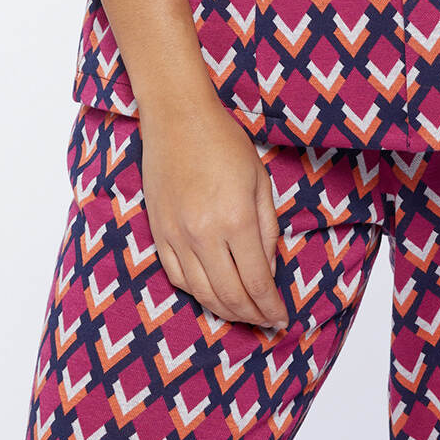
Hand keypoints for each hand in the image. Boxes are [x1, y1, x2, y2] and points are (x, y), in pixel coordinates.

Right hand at [138, 89, 290, 333]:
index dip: (270, 306)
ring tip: (243, 314)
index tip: (281, 317)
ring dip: (225, 311)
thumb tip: (267, 271)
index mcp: (235, 219)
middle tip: (265, 322)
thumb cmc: (224, 142)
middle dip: (251, 315)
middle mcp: (203, 234)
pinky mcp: (158, 233)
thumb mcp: (260, 181)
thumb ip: (266, 230)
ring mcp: (176, 236)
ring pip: (201, 293)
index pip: (256, 281)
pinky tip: (211, 295)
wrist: (178, 118)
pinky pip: (176, 277)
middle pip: (229, 296)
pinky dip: (196, 293)